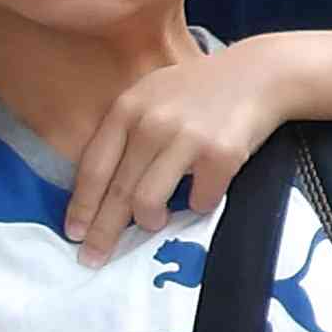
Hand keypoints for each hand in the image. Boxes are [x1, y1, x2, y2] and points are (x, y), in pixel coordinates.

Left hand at [64, 38, 289, 258]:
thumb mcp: (152, 96)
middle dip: (103, 232)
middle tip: (93, 257)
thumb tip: (102, 189)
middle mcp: (151, 123)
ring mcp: (186, 139)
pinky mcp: (220, 155)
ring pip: (149, 202)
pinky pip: (198, 201)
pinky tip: (204, 191)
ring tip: (155, 220)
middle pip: (117, 192)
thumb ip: (126, 131)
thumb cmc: (199, 90)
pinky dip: (199, 203)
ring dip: (150, 220)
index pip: (94, 167)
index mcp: (128, 109)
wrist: (258, 74)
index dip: (82, 206)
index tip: (73, 234)